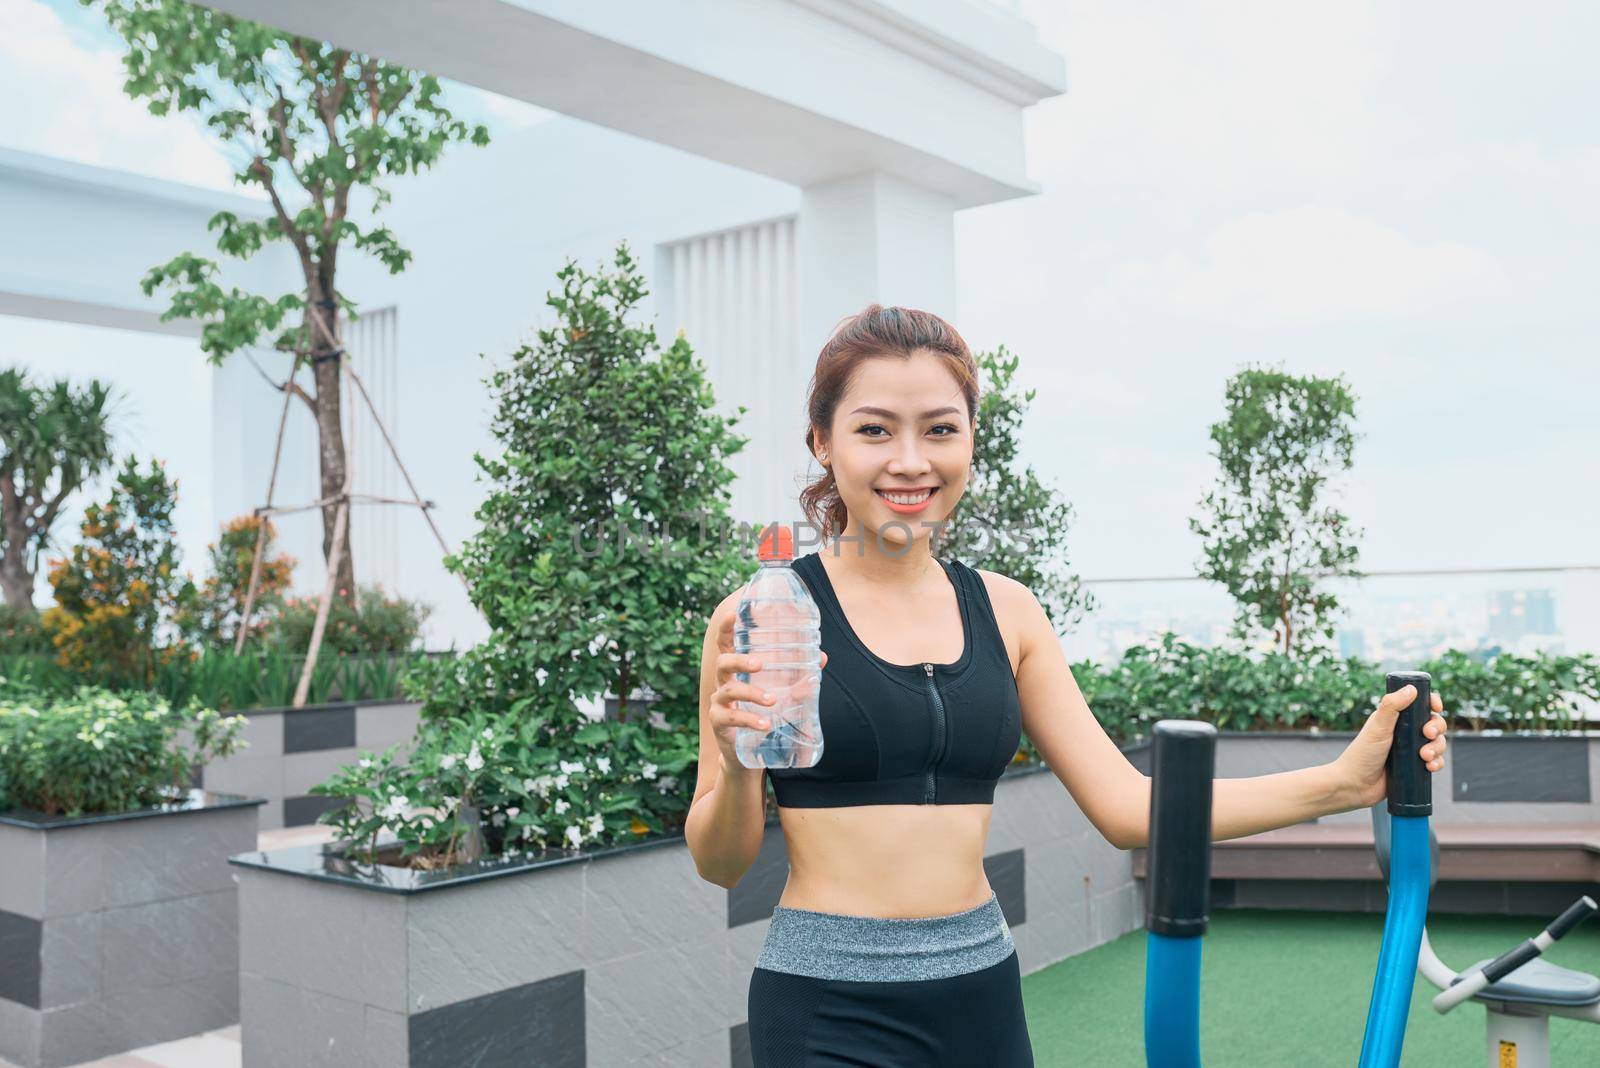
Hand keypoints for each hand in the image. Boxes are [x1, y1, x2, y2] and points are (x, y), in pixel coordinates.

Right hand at [707, 610, 826, 769]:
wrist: (745, 754)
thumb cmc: (761, 713)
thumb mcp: (778, 693)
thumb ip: (797, 676)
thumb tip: (822, 658)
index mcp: (736, 670)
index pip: (725, 643)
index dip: (726, 627)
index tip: (733, 613)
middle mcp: (723, 682)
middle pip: (723, 662)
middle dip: (740, 660)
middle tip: (760, 663)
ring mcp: (719, 703)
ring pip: (729, 690)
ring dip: (752, 693)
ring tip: (772, 700)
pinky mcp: (718, 723)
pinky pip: (730, 718)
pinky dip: (749, 720)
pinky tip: (766, 724)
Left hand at [1331, 684, 1448, 810]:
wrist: (1356, 786)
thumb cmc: (1362, 754)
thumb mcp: (1377, 727)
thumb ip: (1391, 707)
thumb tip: (1411, 689)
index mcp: (1395, 718)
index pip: (1420, 704)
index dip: (1432, 703)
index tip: (1436, 707)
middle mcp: (1404, 732)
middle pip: (1433, 723)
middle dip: (1437, 728)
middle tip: (1427, 734)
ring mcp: (1410, 749)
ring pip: (1437, 743)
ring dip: (1437, 748)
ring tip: (1424, 756)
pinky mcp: (1414, 766)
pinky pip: (1435, 761)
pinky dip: (1437, 763)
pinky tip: (1430, 767)